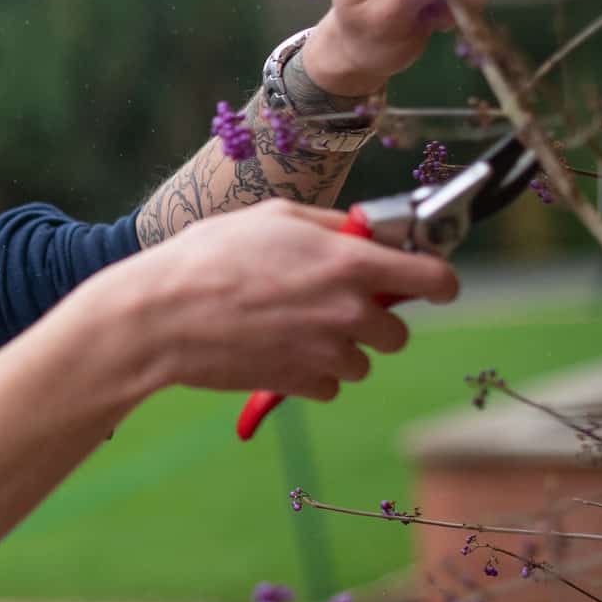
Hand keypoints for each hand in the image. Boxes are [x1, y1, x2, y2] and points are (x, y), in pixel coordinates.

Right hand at [66, 200, 458, 403]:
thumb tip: (362, 232)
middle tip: (332, 304)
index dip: (438, 281)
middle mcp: (351, 313)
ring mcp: (328, 354)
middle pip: (399, 332)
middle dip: (373, 319)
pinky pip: (329, 385)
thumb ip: (330, 225)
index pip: (436, 280)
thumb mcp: (273, 216)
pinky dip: (311, 373)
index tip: (430, 284)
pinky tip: (276, 349)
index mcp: (352, 264)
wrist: (163, 316)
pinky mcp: (302, 384)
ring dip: (339, 349)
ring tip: (292, 327)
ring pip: (362, 362)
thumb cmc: (210, 256)